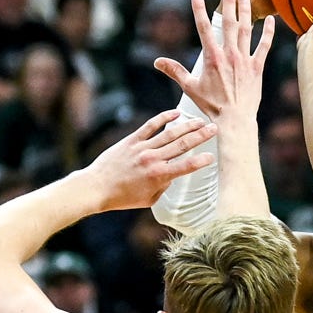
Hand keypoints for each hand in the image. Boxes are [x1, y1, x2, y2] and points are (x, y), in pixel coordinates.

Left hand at [75, 110, 216, 212]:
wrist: (97, 187)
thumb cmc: (123, 197)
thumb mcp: (149, 199)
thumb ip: (164, 186)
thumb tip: (172, 175)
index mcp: (159, 176)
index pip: (187, 166)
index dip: (202, 161)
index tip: (213, 156)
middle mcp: (153, 159)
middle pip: (183, 145)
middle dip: (201, 136)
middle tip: (214, 129)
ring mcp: (143, 148)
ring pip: (170, 133)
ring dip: (188, 126)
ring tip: (201, 121)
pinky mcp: (132, 140)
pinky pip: (151, 126)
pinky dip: (164, 118)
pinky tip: (175, 113)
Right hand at [155, 0, 276, 122]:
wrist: (234, 120)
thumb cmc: (211, 106)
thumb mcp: (190, 88)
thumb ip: (175, 71)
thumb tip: (157, 62)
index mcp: (212, 57)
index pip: (204, 27)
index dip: (199, 9)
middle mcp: (229, 54)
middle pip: (229, 22)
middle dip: (228, 2)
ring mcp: (244, 60)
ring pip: (246, 30)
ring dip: (245, 12)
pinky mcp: (257, 68)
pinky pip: (264, 46)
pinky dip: (267, 33)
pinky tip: (270, 20)